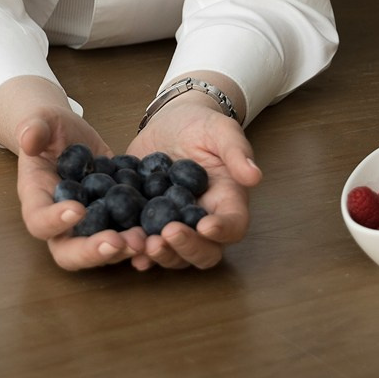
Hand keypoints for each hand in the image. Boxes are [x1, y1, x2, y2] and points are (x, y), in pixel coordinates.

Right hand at [15, 109, 148, 272]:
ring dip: (122, 250)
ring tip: (144, 239)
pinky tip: (160, 231)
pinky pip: (125, 237)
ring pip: (101, 252)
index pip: (38, 221)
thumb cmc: (49, 129)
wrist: (69, 136)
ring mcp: (89, 226)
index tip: (78, 209)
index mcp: (36, 199)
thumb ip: (33, 129)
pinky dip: (142, 238)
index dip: (55, 221)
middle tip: (117, 242)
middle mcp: (60, 223)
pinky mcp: (113, 221)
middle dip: (93, 252)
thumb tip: (28, 138)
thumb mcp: (41, 122)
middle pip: (69, 252)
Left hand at [125, 96, 261, 270]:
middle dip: (186, 248)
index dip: (222, 231)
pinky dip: (136, 249)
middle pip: (205, 252)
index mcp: (228, 201)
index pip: (233, 225)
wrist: (170, 121)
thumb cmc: (202, 125)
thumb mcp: (221, 130)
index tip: (205, 226)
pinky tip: (123, 244)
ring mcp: (177, 225)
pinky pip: (146, 243)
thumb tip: (255, 176)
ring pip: (175, 256)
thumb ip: (237, 151)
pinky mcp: (150, 222)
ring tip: (143, 243)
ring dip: (161, 255)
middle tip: (166, 235)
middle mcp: (204, 221)